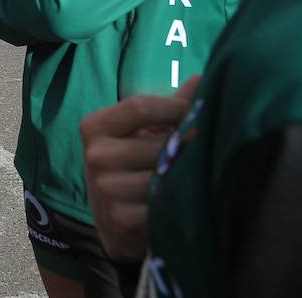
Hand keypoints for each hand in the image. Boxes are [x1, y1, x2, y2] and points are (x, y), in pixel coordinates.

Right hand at [80, 77, 198, 261]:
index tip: (198, 113)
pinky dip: (181, 201)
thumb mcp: (138, 134)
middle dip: (188, 144)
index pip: (139, 106)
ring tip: (198, 173)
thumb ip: (168, 108)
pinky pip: (165, 204)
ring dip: (187, 174)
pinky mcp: (121, 218)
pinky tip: (186, 199)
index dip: (176, 108)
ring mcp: (106, 189)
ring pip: (166, 174)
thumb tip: (203, 80)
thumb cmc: (130, 166)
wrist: (113, 222)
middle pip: (158, 142)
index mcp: (94, 127)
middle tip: (207, 147)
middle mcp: (95, 155)